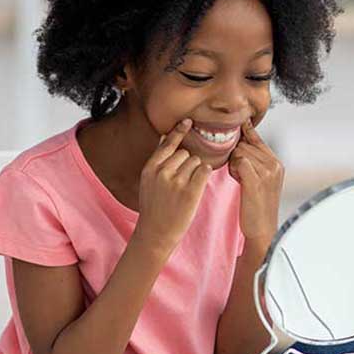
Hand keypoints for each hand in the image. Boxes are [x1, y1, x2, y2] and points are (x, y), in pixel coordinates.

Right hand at [134, 118, 212, 255]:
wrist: (156, 232)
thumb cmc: (154, 206)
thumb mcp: (148, 182)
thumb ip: (158, 161)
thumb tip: (165, 137)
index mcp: (150, 168)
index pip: (167, 144)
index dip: (178, 131)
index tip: (188, 120)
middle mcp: (162, 172)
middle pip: (186, 153)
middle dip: (188, 164)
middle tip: (181, 183)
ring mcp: (176, 181)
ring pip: (197, 162)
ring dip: (196, 172)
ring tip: (186, 188)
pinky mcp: (191, 190)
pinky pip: (205, 170)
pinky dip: (204, 176)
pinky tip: (197, 186)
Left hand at [228, 120, 282, 249]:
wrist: (263, 230)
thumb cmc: (258, 207)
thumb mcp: (262, 181)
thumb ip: (256, 162)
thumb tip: (242, 144)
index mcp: (277, 163)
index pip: (258, 139)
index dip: (247, 131)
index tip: (242, 121)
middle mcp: (275, 165)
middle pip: (245, 145)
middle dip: (236, 156)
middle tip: (238, 173)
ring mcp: (267, 172)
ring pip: (240, 152)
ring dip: (233, 164)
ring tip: (239, 178)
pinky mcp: (256, 180)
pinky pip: (238, 162)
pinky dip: (234, 169)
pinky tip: (237, 179)